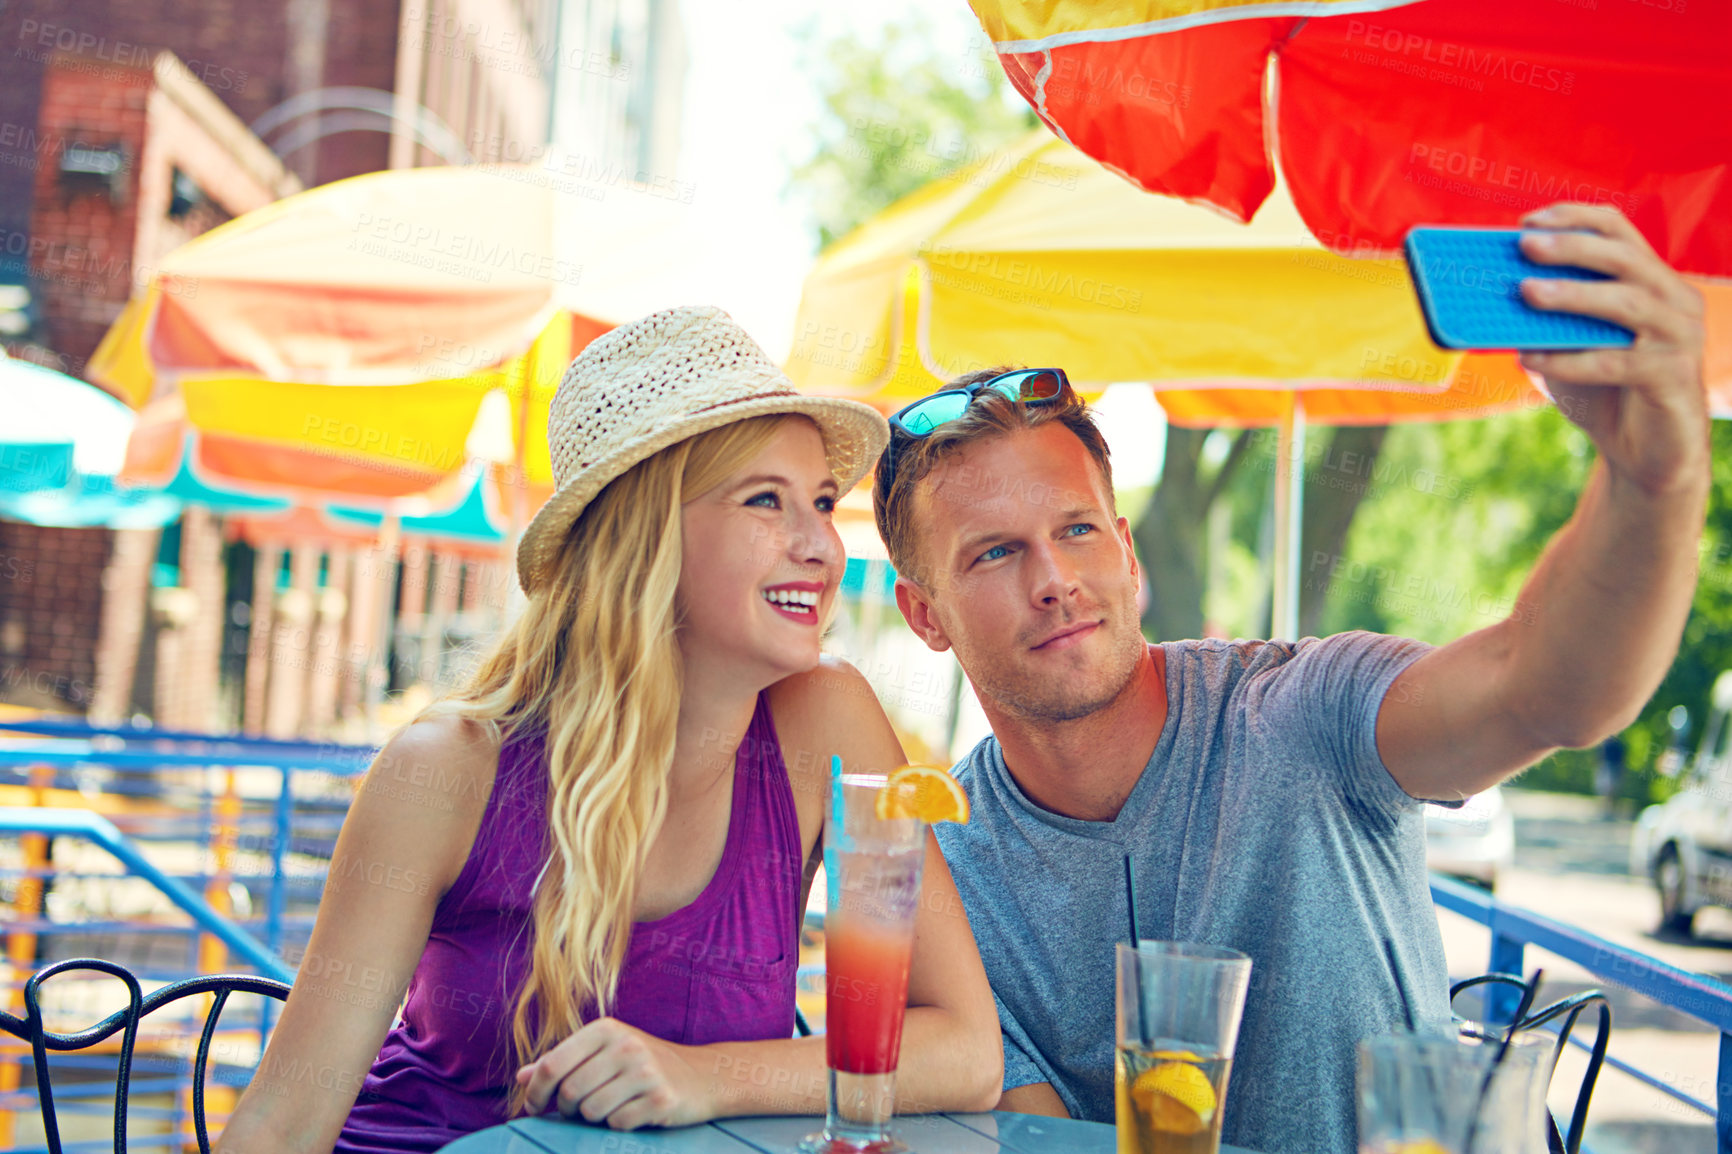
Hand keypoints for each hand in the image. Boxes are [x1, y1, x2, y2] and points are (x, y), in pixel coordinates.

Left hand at [515, 1017, 714, 1129]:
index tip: (533, 1105)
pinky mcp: (661, 1099)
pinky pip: (617, 1124)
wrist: (700, 1075)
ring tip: (608, 1106)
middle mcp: (625, 1045)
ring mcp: (645, 1072)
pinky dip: (618, 1124)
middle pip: (570, 1091)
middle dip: (566, 1109)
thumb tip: (521, 1077)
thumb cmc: (642, 1063)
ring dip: (593, 1117)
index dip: (536, 1090)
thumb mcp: (603, 1052)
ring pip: (591, 1111)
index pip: (553, 1064)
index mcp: (606, 1028)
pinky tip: (632, 1112)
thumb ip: (562, 1062)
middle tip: (576, 1110)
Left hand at [1515, 203, 1707, 496]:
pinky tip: (1532, 360)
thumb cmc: (1604, 390)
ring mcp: (1680, 337)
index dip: (1574, 219)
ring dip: (1573, 294)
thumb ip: (1546, 317)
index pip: (1619, 230)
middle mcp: (1676, 299)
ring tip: (1526, 292)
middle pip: (1624, 258)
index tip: (1527, 221)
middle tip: (1524, 246)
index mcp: (1653, 280)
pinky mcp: (1673, 376)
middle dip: (1572, 247)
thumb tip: (1490, 294)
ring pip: (1628, 303)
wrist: (1645, 453)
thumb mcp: (1572, 344)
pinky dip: (1571, 360)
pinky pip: (1617, 362)